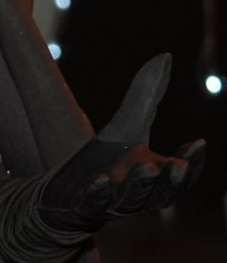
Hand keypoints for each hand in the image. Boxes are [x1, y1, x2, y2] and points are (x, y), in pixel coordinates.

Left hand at [39, 54, 204, 230]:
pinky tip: (99, 181)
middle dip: (173, 180)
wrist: (63, 195)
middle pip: (163, 193)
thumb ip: (147, 95)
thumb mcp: (127, 126)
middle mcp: (137, 194)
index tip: (199, 142)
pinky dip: (98, 194)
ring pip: (131, 199)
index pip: (182, 174)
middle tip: (179, 165)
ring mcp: (110, 203)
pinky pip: (93, 204)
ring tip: (146, 166)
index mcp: (154, 176)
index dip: (193, 161)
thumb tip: (166, 56)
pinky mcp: (83, 206)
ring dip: (140, 184)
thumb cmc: (105, 161)